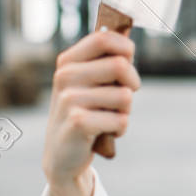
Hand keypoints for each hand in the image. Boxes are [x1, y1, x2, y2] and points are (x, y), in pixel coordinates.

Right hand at [42, 28, 139, 195]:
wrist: (62, 157)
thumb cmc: (84, 115)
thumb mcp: (90, 86)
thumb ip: (107, 64)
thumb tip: (129, 45)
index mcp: (68, 62)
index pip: (104, 37)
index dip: (126, 48)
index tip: (128, 63)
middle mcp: (65, 77)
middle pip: (121, 65)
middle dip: (132, 84)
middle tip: (123, 99)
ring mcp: (69, 99)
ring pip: (125, 96)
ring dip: (125, 111)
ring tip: (108, 119)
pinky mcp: (78, 122)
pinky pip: (121, 120)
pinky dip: (120, 129)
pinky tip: (105, 134)